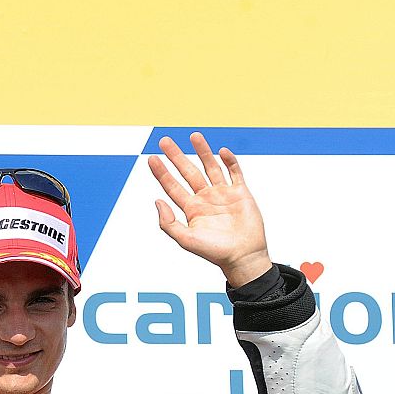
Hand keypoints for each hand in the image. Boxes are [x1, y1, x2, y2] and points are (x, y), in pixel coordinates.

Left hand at [148, 132, 271, 287]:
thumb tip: (157, 201)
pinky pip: (235, 172)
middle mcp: (205, 198)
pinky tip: (221, 151)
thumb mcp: (185, 239)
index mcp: (191, 209)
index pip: (172, 186)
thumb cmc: (214, 252)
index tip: (151, 158)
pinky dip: (229, 161)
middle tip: (165, 141)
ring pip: (210, 167)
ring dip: (202, 152)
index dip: (161, 172)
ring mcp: (223, 194)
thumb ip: (168, 222)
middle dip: (176, 156)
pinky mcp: (241, 193)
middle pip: (188, 172)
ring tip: (194, 136)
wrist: (243, 257)